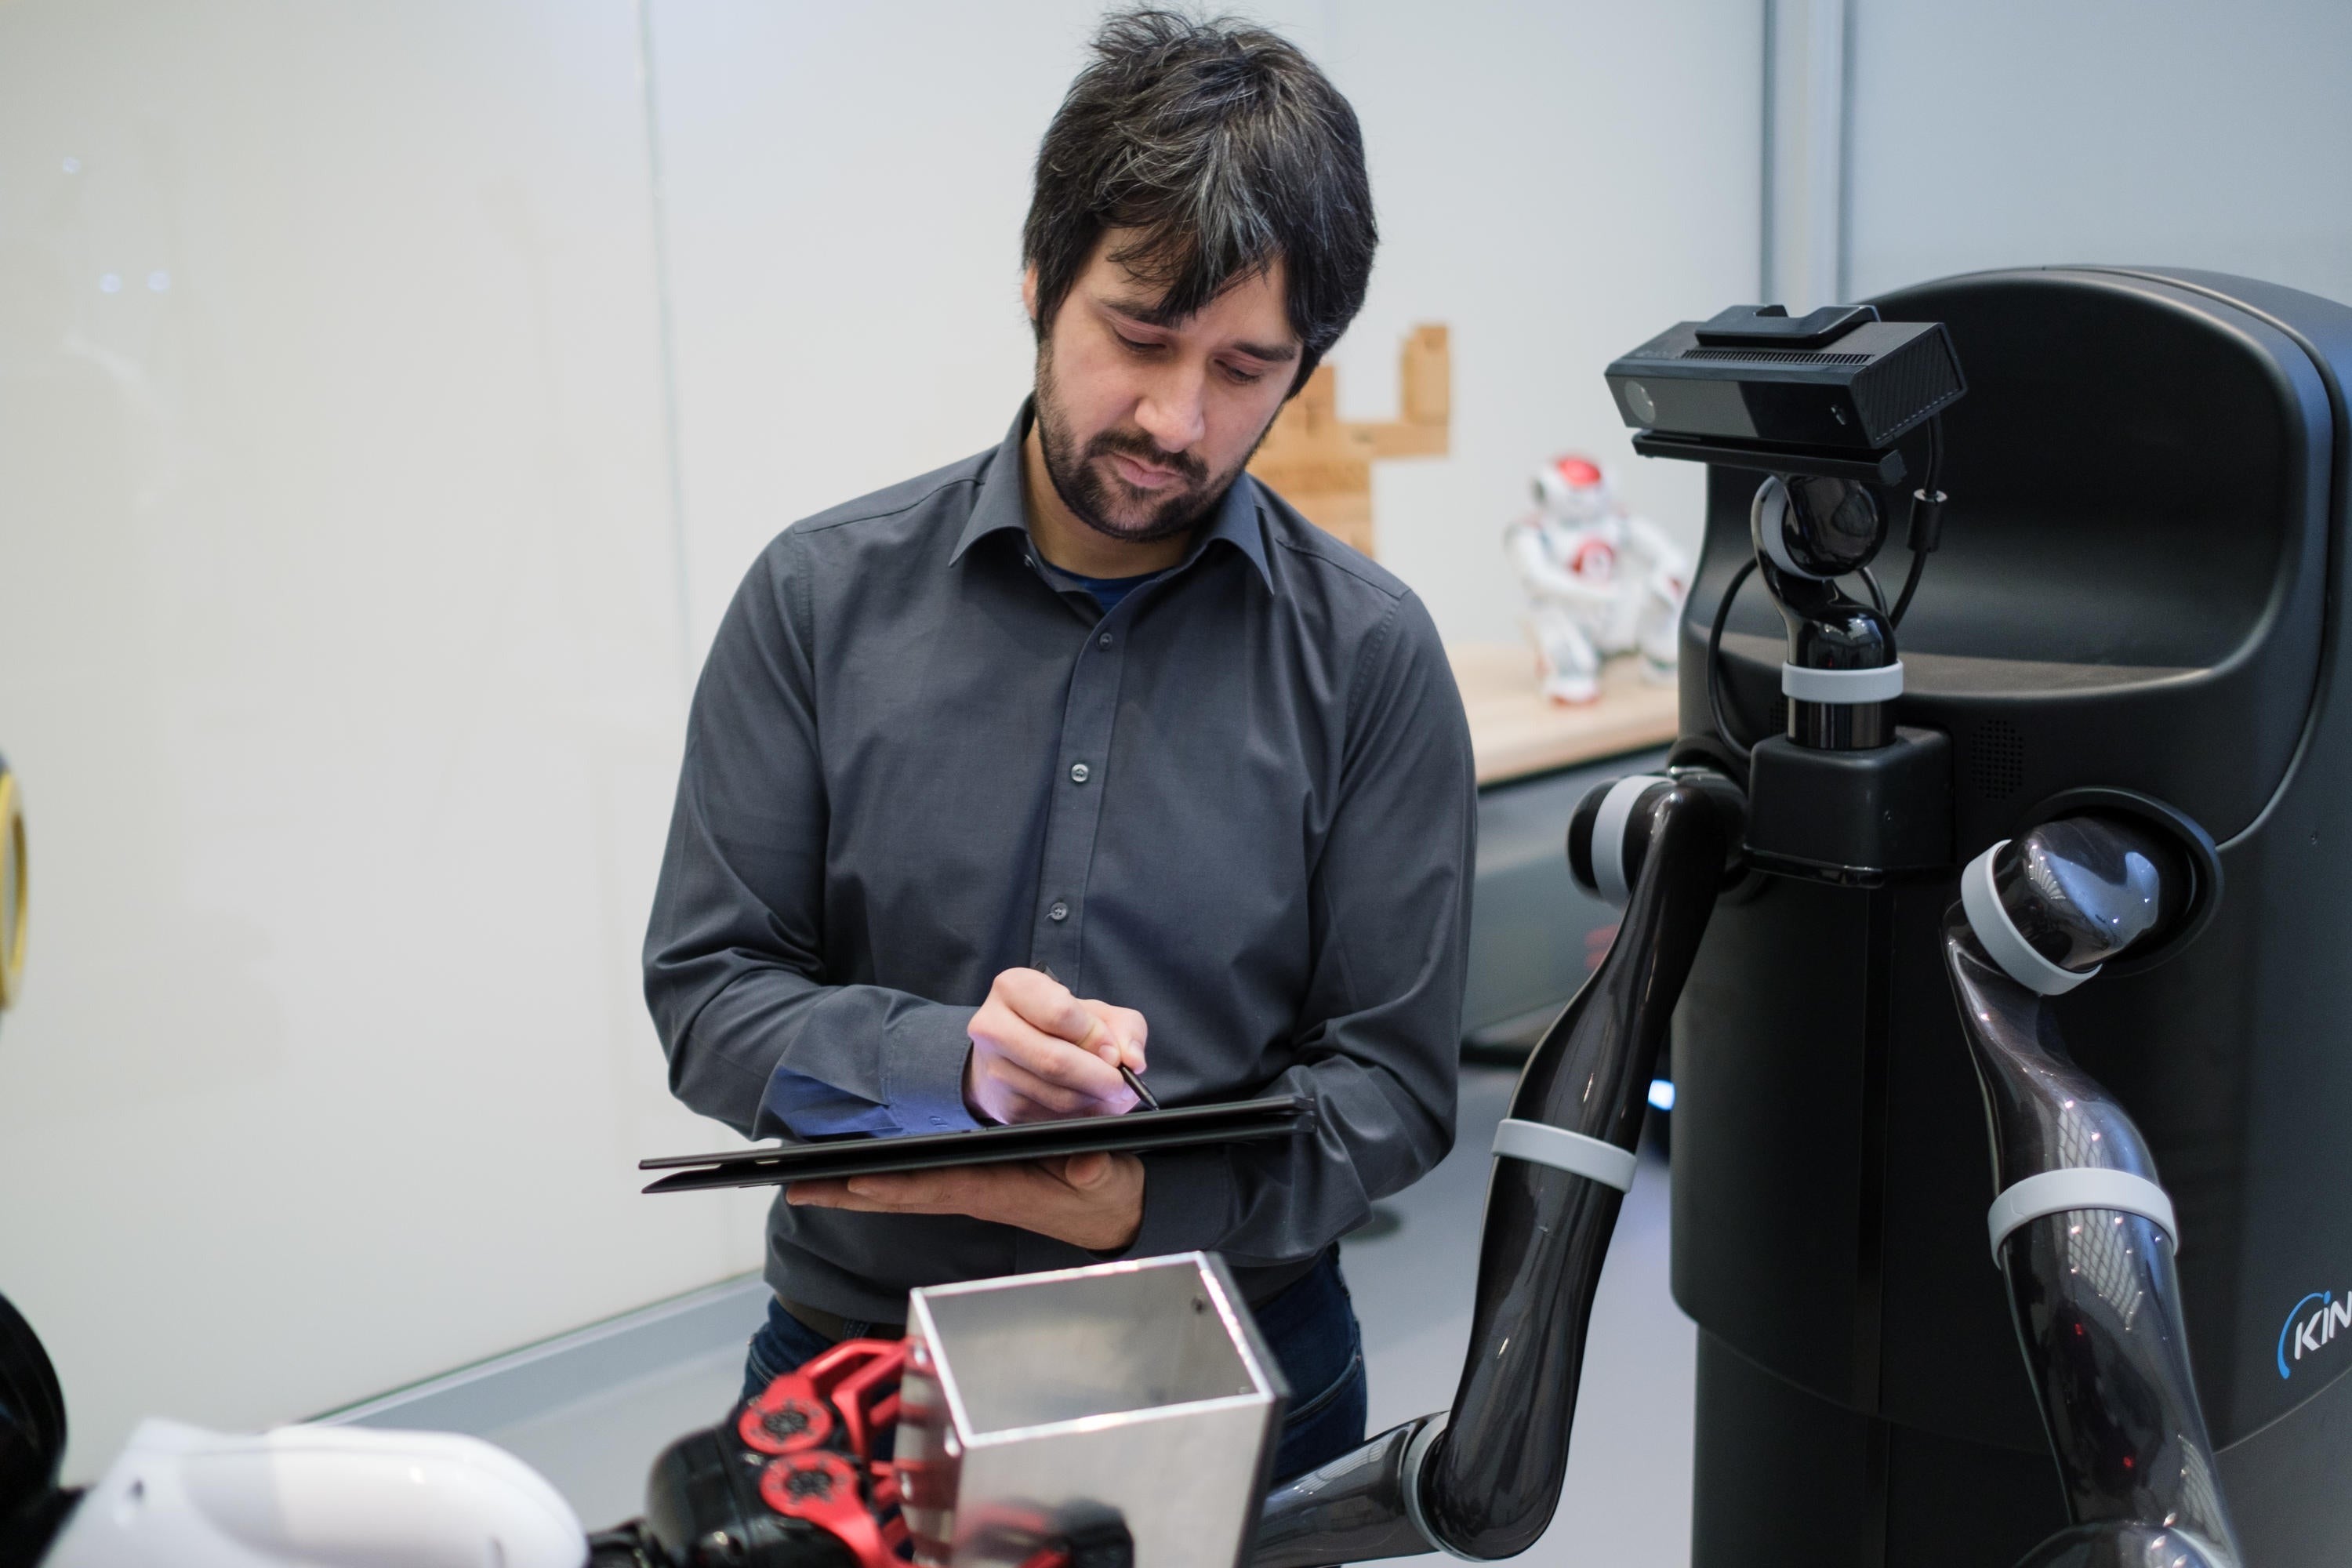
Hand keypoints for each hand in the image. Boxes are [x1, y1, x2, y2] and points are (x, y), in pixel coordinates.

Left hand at [786, 1152, 1144, 1251]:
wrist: (1115, 1214)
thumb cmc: (1107, 1193)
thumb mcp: (1108, 1178)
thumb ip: (1097, 1171)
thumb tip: (1088, 1165)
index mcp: (996, 1191)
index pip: (937, 1187)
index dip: (896, 1185)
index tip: (854, 1179)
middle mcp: (972, 1193)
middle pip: (900, 1195)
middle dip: (847, 1194)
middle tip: (796, 1191)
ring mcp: (967, 1191)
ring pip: (901, 1193)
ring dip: (853, 1190)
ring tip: (806, 1185)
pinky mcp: (970, 1185)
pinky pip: (914, 1186)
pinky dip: (879, 1182)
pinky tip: (853, 1177)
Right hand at [963, 967, 1147, 1123]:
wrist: (1016, 1053)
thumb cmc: (1060, 1025)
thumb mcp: (1097, 1011)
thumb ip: (1125, 1027)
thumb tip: (1132, 1060)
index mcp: (1014, 988)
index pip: (1059, 1013)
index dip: (1095, 1036)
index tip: (1112, 1050)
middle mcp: (993, 1027)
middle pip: (1055, 1060)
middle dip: (1100, 1077)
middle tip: (1120, 1082)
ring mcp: (994, 1071)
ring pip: (1057, 1096)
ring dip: (1094, 1099)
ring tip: (1106, 1091)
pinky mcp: (1005, 1107)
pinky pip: (1054, 1120)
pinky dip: (1082, 1116)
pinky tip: (1088, 1103)